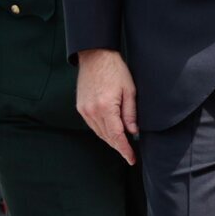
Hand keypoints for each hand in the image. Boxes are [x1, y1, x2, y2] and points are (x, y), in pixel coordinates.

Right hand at [76, 49, 138, 164]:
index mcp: (106, 107)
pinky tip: (111, 132)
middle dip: (119, 147)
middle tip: (129, 155)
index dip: (125, 149)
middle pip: (107, 137)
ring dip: (111, 140)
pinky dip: (102, 131)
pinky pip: (93, 125)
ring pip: (99, 133)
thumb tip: (133, 132)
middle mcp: (92, 111)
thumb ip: (130, 113)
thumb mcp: (130, 91)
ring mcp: (84, 110)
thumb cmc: (116, 70)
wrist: (95, 56)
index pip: (117, 136)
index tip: (131, 159)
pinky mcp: (81, 107)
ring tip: (122, 145)